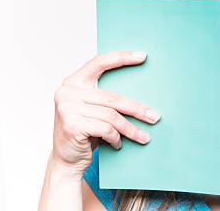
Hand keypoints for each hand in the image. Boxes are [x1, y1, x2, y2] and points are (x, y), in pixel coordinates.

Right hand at [50, 51, 161, 174]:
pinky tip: (118, 144)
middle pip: (112, 97)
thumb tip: (141, 90)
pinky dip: (116, 138)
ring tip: (143, 137)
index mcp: (73, 82)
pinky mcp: (72, 125)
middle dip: (137, 109)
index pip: (99, 62)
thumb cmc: (83, 134)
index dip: (122, 57)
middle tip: (154, 117)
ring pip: (111, 115)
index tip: (143, 56)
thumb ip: (104, 97)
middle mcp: (68, 92)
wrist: (65, 161)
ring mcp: (68, 108)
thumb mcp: (91, 110)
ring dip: (130, 129)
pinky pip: (106, 129)